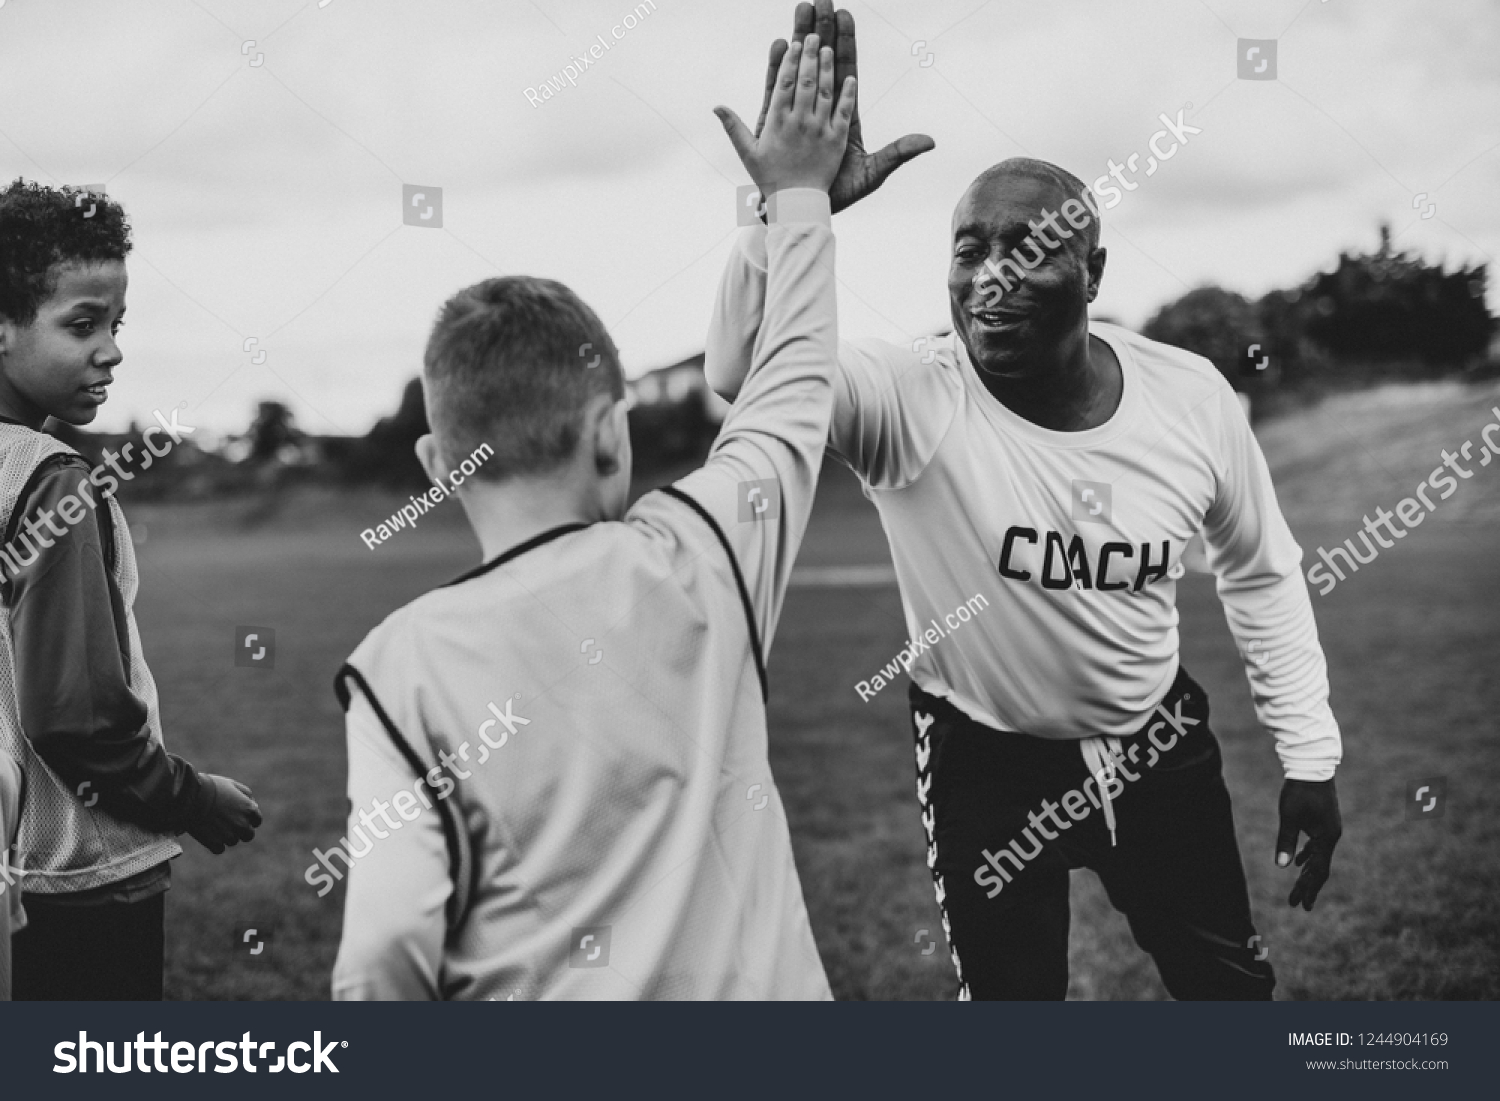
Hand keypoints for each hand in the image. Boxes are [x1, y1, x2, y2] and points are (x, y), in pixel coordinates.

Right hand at [187, 773, 261, 854]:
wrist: (191, 796)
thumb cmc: (212, 787)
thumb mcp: (233, 785)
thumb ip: (246, 795)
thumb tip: (253, 805)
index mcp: (249, 810)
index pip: (257, 821)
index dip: (249, 819)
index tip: (239, 817)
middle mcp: (242, 824)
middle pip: (248, 835)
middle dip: (240, 831)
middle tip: (228, 824)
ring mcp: (229, 835)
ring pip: (233, 841)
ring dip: (226, 836)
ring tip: (213, 825)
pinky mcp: (215, 843)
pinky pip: (219, 849)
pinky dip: (214, 844)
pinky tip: (208, 834)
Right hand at [716, 33, 854, 198]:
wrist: (795, 204)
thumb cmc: (770, 180)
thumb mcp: (748, 153)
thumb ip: (734, 127)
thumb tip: (716, 107)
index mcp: (778, 123)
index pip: (785, 84)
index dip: (790, 62)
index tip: (794, 45)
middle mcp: (799, 124)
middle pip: (806, 82)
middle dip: (809, 56)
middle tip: (813, 36)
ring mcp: (819, 131)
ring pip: (824, 93)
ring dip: (827, 69)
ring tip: (828, 49)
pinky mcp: (836, 142)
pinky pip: (843, 113)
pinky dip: (847, 95)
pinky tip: (850, 79)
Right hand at [755, 2, 933, 212]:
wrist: (806, 210)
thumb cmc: (841, 194)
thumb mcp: (874, 173)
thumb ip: (898, 153)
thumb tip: (929, 141)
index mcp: (844, 113)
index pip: (846, 70)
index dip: (845, 44)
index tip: (845, 16)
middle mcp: (821, 106)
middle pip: (822, 60)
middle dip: (821, 29)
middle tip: (820, 0)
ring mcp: (799, 110)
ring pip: (800, 66)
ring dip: (799, 38)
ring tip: (800, 9)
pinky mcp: (779, 121)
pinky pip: (777, 88)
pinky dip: (777, 66)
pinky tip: (778, 45)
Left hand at [1275, 778, 1340, 910]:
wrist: (1312, 766)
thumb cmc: (1299, 791)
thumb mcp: (1289, 817)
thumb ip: (1286, 842)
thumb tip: (1283, 867)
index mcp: (1327, 838)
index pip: (1318, 871)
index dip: (1309, 888)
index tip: (1301, 905)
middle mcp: (1331, 836)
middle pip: (1320, 868)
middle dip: (1308, 886)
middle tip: (1298, 904)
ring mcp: (1328, 829)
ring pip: (1319, 857)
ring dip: (1308, 873)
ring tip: (1299, 888)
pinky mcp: (1323, 822)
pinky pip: (1317, 845)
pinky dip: (1308, 855)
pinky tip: (1298, 862)